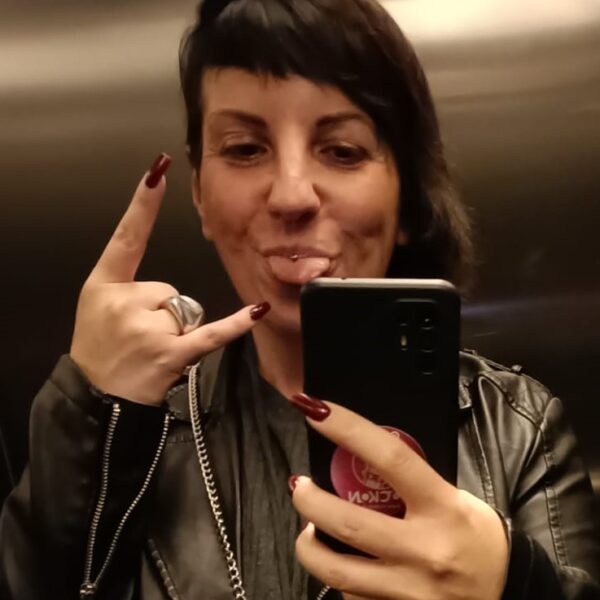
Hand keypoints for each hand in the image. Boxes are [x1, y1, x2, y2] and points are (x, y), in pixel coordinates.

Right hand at [70, 153, 268, 404]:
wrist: (98, 395)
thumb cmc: (101, 347)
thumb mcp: (98, 307)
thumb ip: (132, 289)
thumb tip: (170, 294)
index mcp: (105, 285)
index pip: (127, 237)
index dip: (142, 204)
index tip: (158, 170)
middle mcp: (125, 302)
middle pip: (171, 289)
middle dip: (163, 311)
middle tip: (140, 335)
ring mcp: (148, 328)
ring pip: (187, 310)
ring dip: (178, 330)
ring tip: (151, 350)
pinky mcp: (172, 352)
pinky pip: (211, 333)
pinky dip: (236, 324)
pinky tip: (258, 309)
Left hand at [288, 396, 508, 599]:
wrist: (508, 593)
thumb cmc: (477, 537)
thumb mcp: (454, 498)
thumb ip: (412, 480)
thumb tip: (362, 455)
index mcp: (442, 507)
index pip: (390, 458)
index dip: (348, 430)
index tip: (316, 411)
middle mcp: (425, 550)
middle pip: (348, 523)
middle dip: (309, 500)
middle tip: (299, 484)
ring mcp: (411, 590)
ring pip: (338, 571)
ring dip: (308, 545)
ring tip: (307, 529)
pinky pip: (353, 596)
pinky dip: (338, 578)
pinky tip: (340, 563)